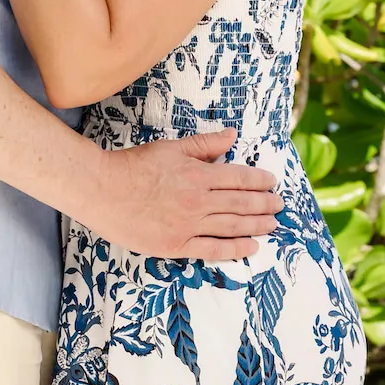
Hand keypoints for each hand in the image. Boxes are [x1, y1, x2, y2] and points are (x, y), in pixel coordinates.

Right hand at [82, 129, 281, 261]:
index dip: (259, 181)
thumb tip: (231, 135)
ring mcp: (189, 226)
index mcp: (198, 174)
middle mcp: (198, 201)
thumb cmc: (136, 165)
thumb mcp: (172, 147)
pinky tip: (250, 247)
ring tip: (273, 225)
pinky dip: (235, 249)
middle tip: (280, 205)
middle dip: (264, 204)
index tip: (273, 183)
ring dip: (256, 225)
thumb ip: (205, 144)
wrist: (104, 190)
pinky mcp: (177, 245)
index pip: (238, 177)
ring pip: (232, 226)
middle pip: (240, 203)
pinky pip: (212, 249)